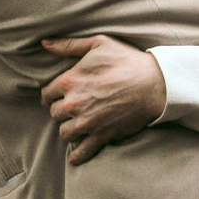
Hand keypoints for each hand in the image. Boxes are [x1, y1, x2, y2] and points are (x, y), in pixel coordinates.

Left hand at [40, 35, 167, 165]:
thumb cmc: (127, 60)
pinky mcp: (102, 135)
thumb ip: (69, 45)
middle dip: (61, 109)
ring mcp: (87, 122)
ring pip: (64, 132)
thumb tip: (45, 43)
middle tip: (72, 106)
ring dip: (68, 128)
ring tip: (76, 123)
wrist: (154, 83)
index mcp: (70, 81)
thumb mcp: (98, 43)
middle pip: (54, 113)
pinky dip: (76, 155)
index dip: (52, 93)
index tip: (59, 94)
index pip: (46, 93)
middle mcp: (74, 104)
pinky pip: (81, 151)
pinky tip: (75, 155)